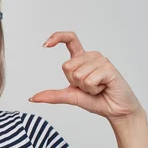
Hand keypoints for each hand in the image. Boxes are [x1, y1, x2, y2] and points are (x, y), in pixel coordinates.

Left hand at [29, 31, 143, 121]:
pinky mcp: (109, 68)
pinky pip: (89, 81)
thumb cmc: (96, 100)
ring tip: (98, 88)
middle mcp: (91, 56)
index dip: (57, 37)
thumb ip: (52, 95)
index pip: (70, 39)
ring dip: (86, 88)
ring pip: (78, 75)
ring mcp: (101, 60)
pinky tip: (104, 88)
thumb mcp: (70, 96)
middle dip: (74, 82)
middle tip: (89, 87)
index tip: (45, 45)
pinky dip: (94, 90)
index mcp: (81, 59)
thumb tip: (32, 98)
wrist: (115, 110)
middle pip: (67, 66)